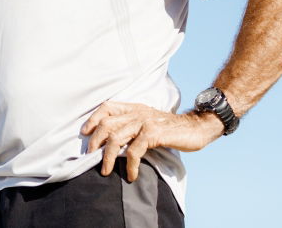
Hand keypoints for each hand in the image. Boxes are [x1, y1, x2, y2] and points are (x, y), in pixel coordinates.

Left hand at [80, 101, 223, 181]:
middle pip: (107, 123)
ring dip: (109, 157)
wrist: (197, 126)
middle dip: (95, 141)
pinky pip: (135, 151)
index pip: (107, 107)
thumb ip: (133, 125)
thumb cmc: (171, 128)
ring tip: (106, 171)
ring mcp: (145, 122)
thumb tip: (112, 141)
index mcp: (134, 108)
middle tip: (90, 155)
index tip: (84, 132)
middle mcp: (137, 112)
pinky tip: (131, 175)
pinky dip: (131, 165)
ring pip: (117, 138)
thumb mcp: (148, 121)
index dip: (93, 118)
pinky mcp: (154, 134)